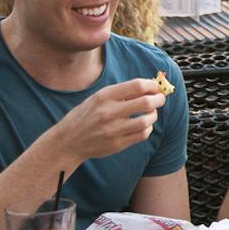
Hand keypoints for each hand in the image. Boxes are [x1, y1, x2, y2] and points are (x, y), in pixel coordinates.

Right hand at [46, 80, 166, 167]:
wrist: (67, 141)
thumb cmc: (86, 115)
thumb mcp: (98, 98)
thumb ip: (121, 92)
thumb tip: (150, 85)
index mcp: (104, 96)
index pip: (137, 85)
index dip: (152, 85)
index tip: (155, 87)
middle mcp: (108, 112)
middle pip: (146, 102)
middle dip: (159, 99)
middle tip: (160, 99)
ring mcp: (112, 130)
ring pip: (147, 120)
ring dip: (154, 115)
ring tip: (151, 113)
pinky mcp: (116, 144)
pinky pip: (142, 134)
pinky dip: (147, 128)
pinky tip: (143, 125)